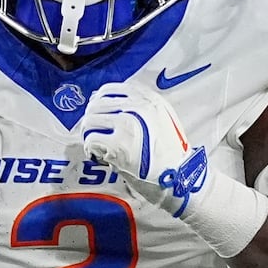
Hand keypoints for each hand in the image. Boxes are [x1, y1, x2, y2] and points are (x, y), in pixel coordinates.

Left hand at [77, 81, 208, 216]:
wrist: (179, 177)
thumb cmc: (169, 153)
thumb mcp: (162, 119)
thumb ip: (138, 107)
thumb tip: (101, 100)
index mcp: (149, 99)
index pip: (109, 90)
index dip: (97, 102)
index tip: (96, 114)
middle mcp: (138, 107)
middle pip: (96, 104)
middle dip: (91, 120)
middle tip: (93, 133)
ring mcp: (128, 125)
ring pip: (90, 120)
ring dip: (89, 134)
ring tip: (96, 146)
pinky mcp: (119, 144)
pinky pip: (91, 139)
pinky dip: (90, 149)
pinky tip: (99, 156)